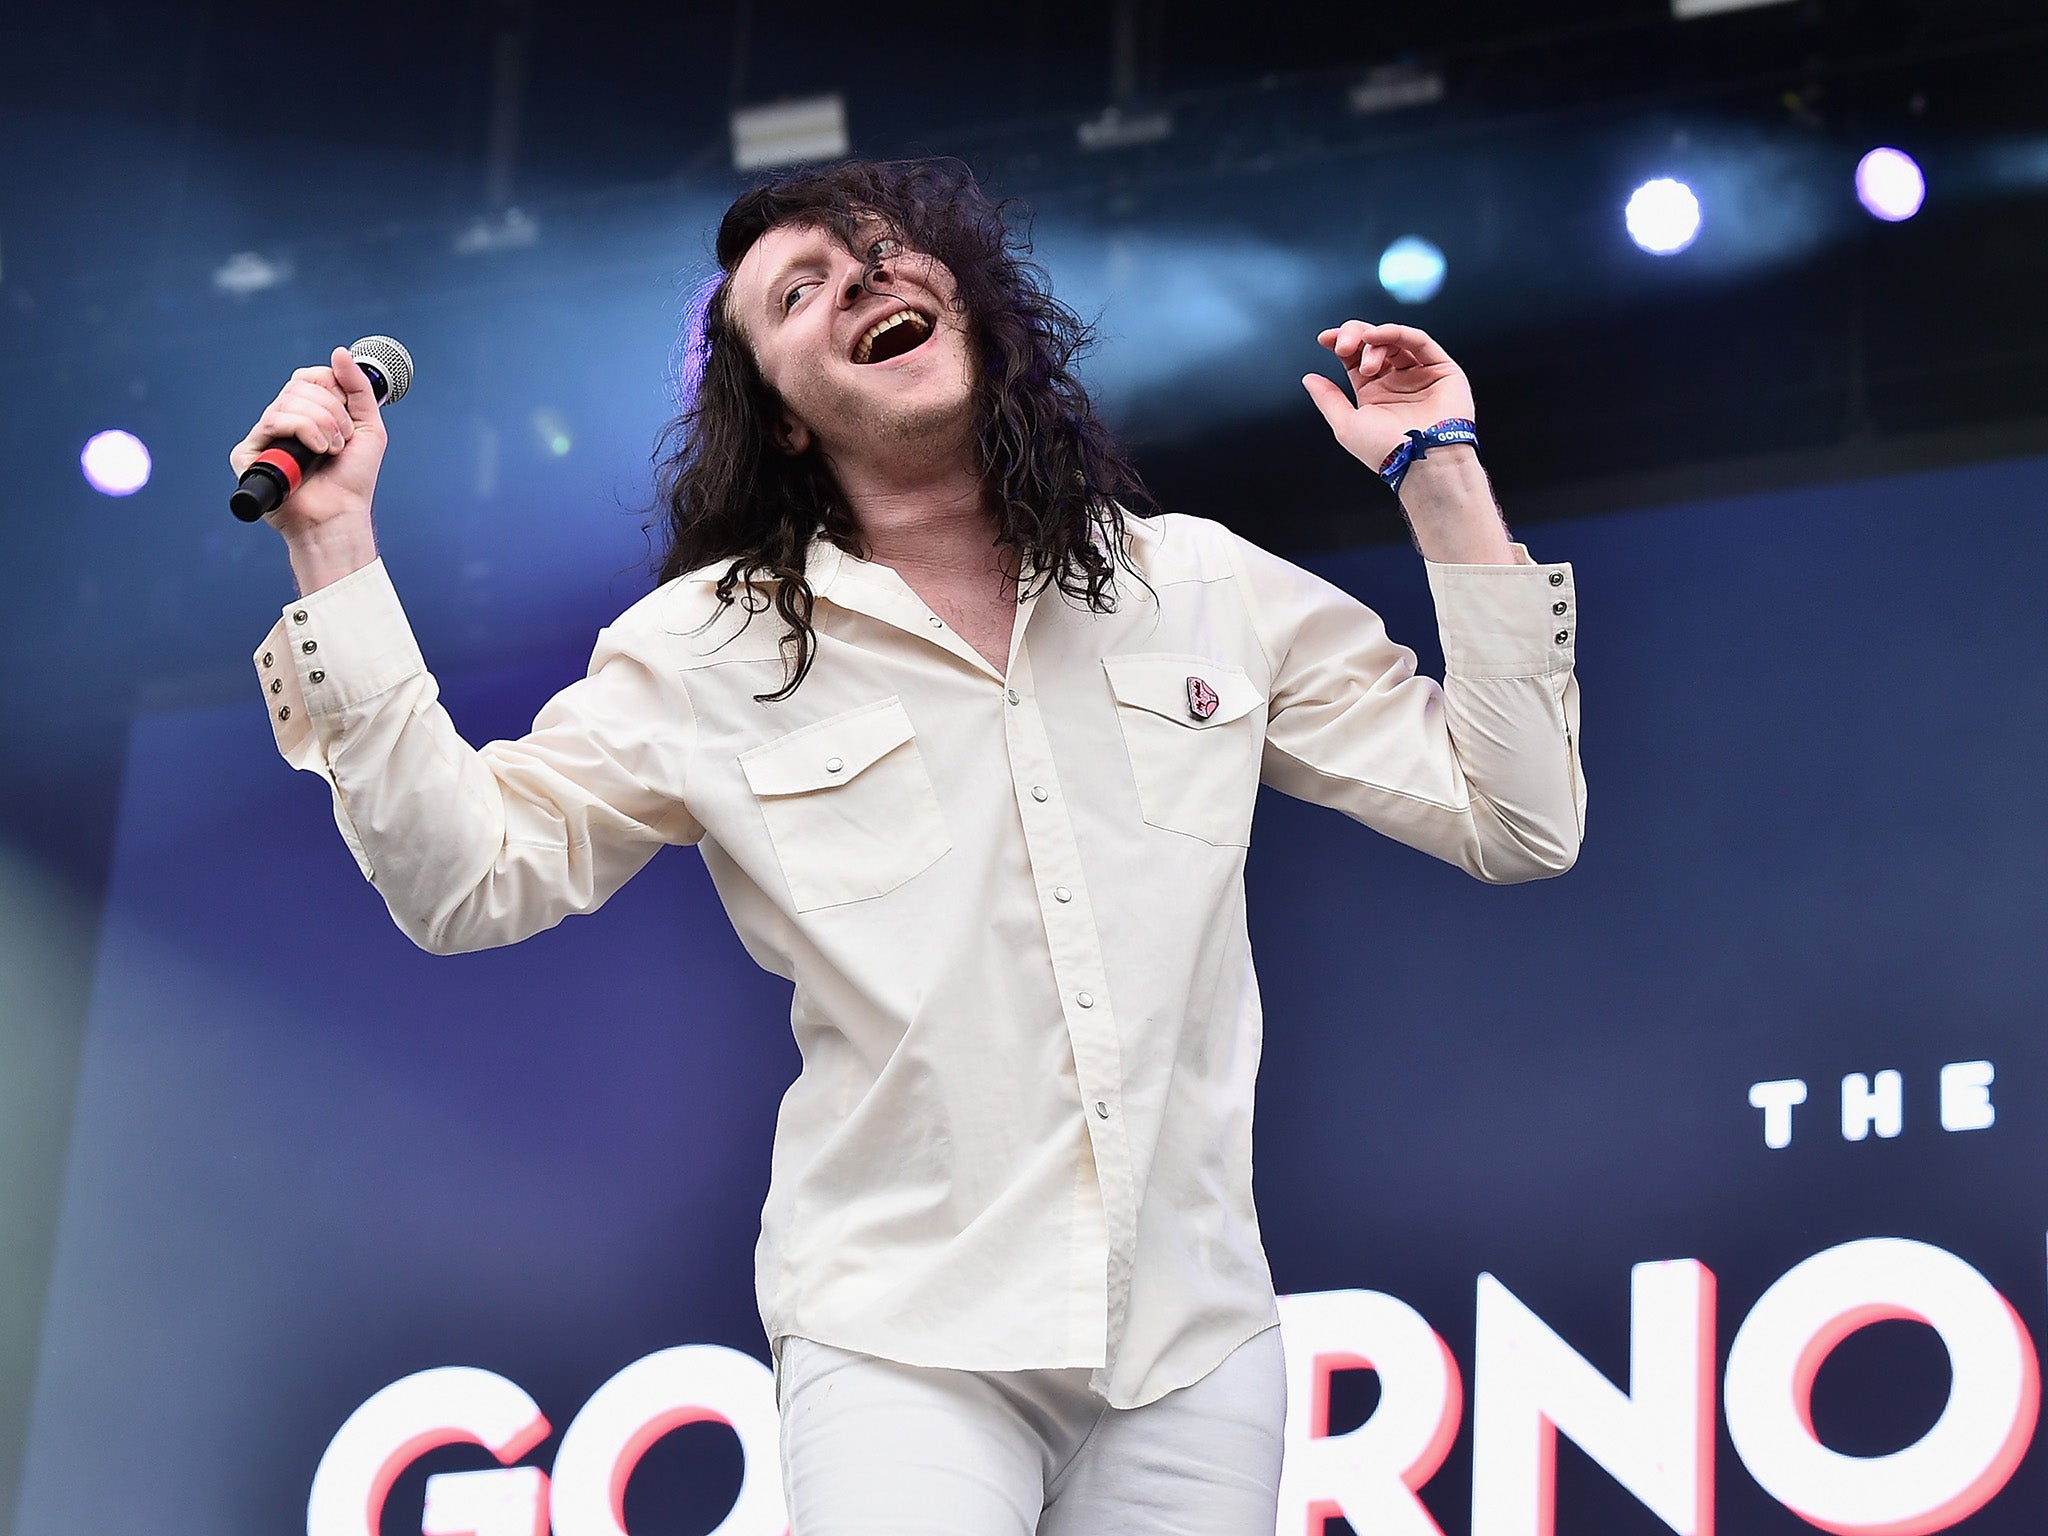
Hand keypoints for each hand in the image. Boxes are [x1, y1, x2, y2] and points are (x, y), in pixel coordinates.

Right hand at [230, 347, 387, 536]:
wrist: (340, 515)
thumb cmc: (353, 480)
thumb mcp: (369, 428)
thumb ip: (359, 388)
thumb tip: (339, 352)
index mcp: (307, 414)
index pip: (310, 376)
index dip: (334, 389)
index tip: (349, 416)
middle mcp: (282, 422)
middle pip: (300, 385)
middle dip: (333, 411)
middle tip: (343, 441)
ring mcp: (265, 436)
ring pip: (289, 401)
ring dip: (323, 424)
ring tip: (331, 451)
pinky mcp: (249, 452)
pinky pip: (274, 420)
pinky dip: (305, 431)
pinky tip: (316, 453)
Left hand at [1301, 320, 1475, 470]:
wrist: (1421, 462)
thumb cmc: (1385, 451)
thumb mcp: (1346, 425)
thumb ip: (1328, 399)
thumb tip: (1309, 378)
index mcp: (1374, 394)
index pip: (1355, 358)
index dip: (1340, 343)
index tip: (1324, 339)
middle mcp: (1396, 381)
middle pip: (1373, 344)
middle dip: (1354, 337)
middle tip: (1343, 346)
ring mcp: (1419, 374)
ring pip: (1394, 340)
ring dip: (1373, 340)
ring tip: (1363, 358)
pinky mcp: (1441, 369)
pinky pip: (1419, 341)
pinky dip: (1396, 332)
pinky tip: (1377, 336)